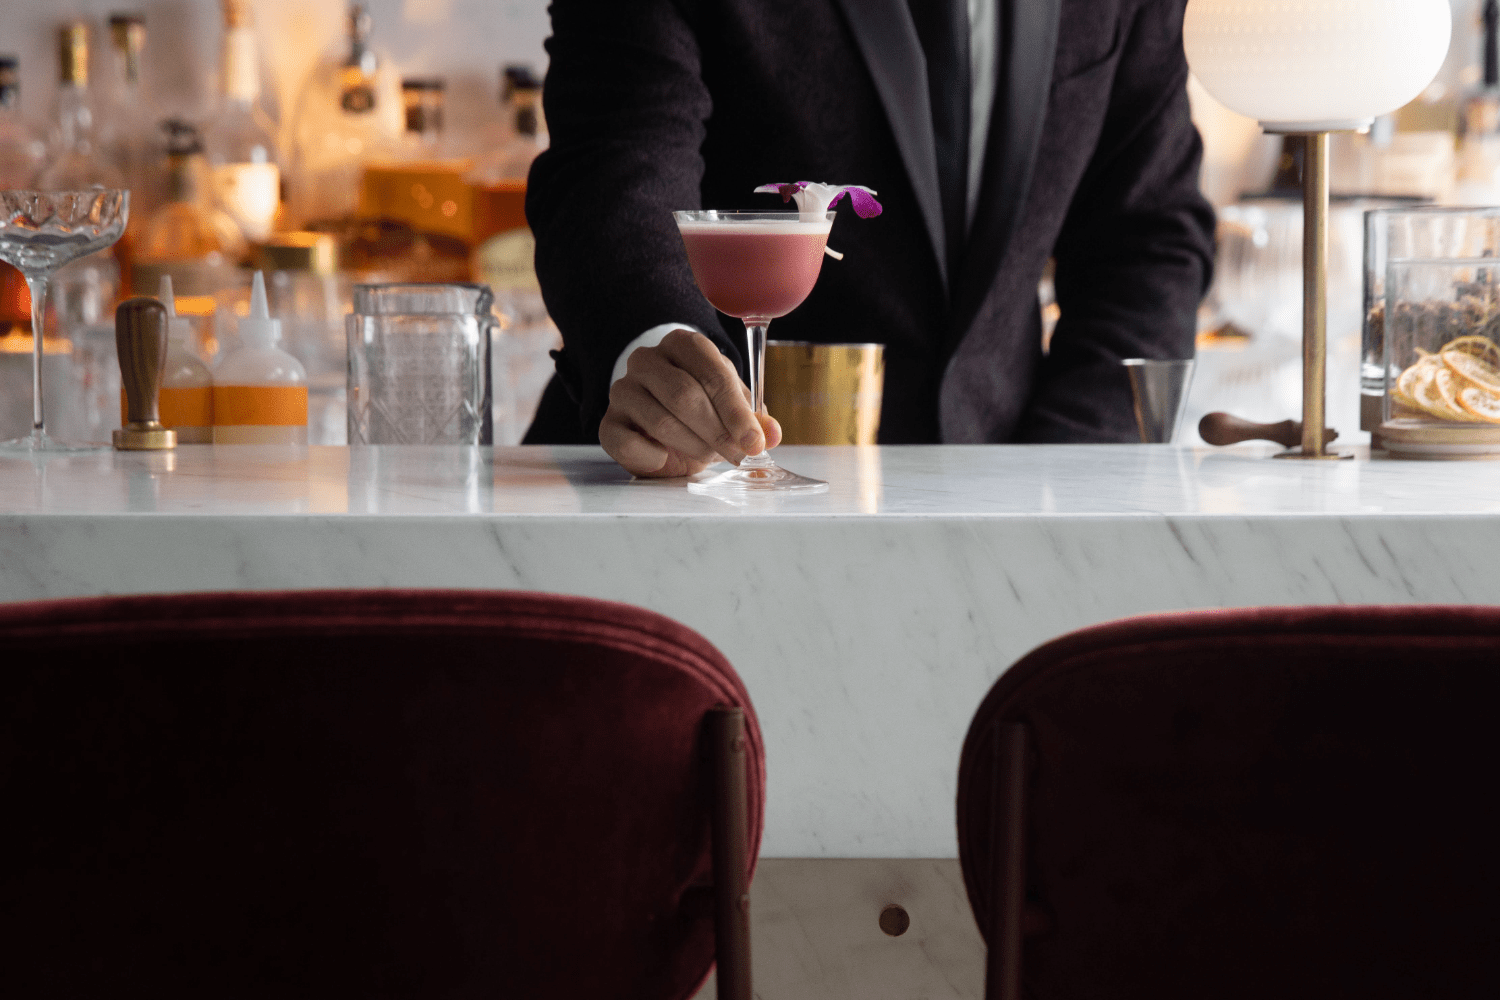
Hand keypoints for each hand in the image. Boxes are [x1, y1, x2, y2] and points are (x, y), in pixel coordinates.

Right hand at [600, 328, 782, 477]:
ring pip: (661, 421)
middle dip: (717, 432)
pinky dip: (655, 457)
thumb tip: (770, 434)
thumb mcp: (732, 410)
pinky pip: (628, 442)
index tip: (753, 441)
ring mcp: (622, 389)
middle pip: (684, 395)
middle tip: (737, 455)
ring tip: (708, 455)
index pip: (711, 372)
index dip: (735, 411)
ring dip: (693, 446)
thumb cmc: (702, 413)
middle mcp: (646, 360)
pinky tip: (667, 458)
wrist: (664, 428)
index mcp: (682, 345)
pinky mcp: (608, 422)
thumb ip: (753, 420)